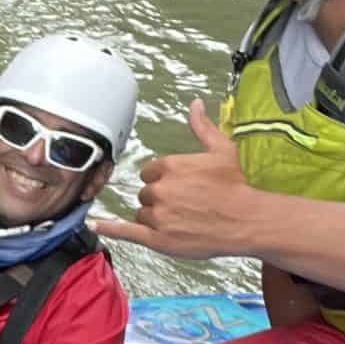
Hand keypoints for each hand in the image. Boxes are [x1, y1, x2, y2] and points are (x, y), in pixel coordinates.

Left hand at [92, 99, 269, 262]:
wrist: (246, 220)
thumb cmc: (235, 185)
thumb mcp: (221, 150)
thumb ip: (202, 128)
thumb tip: (194, 104)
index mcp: (170, 166)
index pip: (149, 172)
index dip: (163, 180)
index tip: (181, 186)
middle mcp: (160, 190)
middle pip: (145, 193)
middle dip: (160, 198)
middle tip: (186, 204)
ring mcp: (157, 215)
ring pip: (142, 213)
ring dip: (156, 216)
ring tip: (183, 219)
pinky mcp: (157, 238)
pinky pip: (127, 231)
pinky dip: (111, 228)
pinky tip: (98, 224)